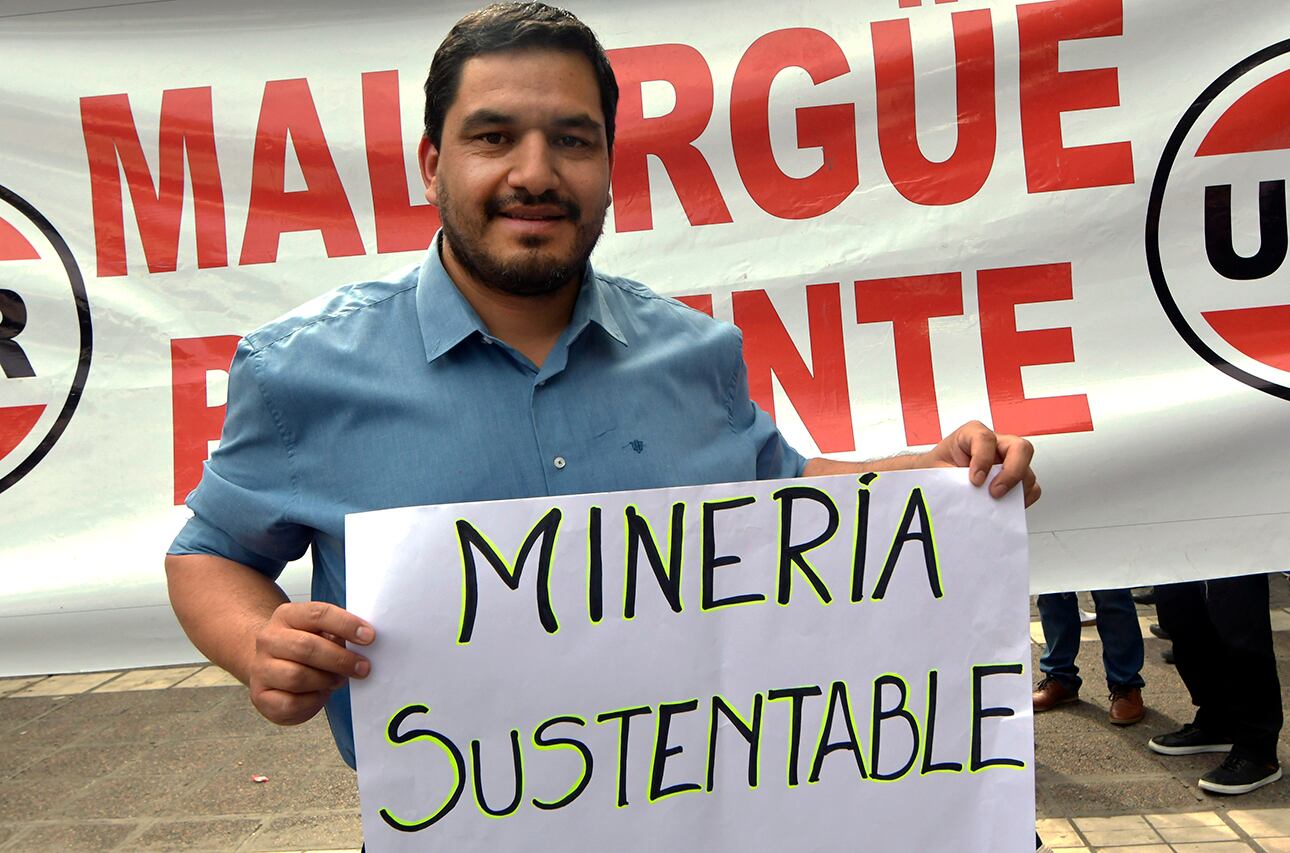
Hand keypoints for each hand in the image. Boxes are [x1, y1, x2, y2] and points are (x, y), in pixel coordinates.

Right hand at [248, 601, 374, 725]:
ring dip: (325, 681)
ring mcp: (261, 668)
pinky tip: (320, 694)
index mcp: (286, 616)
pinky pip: (291, 703)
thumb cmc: (301, 648)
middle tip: (362, 667)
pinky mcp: (261, 696)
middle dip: (340, 659)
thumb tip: (363, 642)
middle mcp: (269, 639)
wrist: (266, 664)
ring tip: (338, 680)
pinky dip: (312, 702)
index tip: (369, 637)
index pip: (318, 614)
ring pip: (297, 677)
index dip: (346, 625)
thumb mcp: (318, 632)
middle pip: (306, 647)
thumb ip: (337, 634)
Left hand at [919, 420, 1039, 506]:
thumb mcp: (936, 469)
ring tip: (994, 503)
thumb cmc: (936, 468)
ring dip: (1015, 490)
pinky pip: (1031, 488)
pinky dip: (1022, 499)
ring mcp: (1008, 462)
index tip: (974, 480)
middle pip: (1020, 448)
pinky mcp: (1015, 479)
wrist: (935, 478)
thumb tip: (966, 495)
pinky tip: (1003, 506)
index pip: (985, 438)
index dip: (982, 459)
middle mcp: (996, 445)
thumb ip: (951, 479)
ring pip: (1028, 471)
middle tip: (995, 492)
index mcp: (972, 434)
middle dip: (1012, 471)